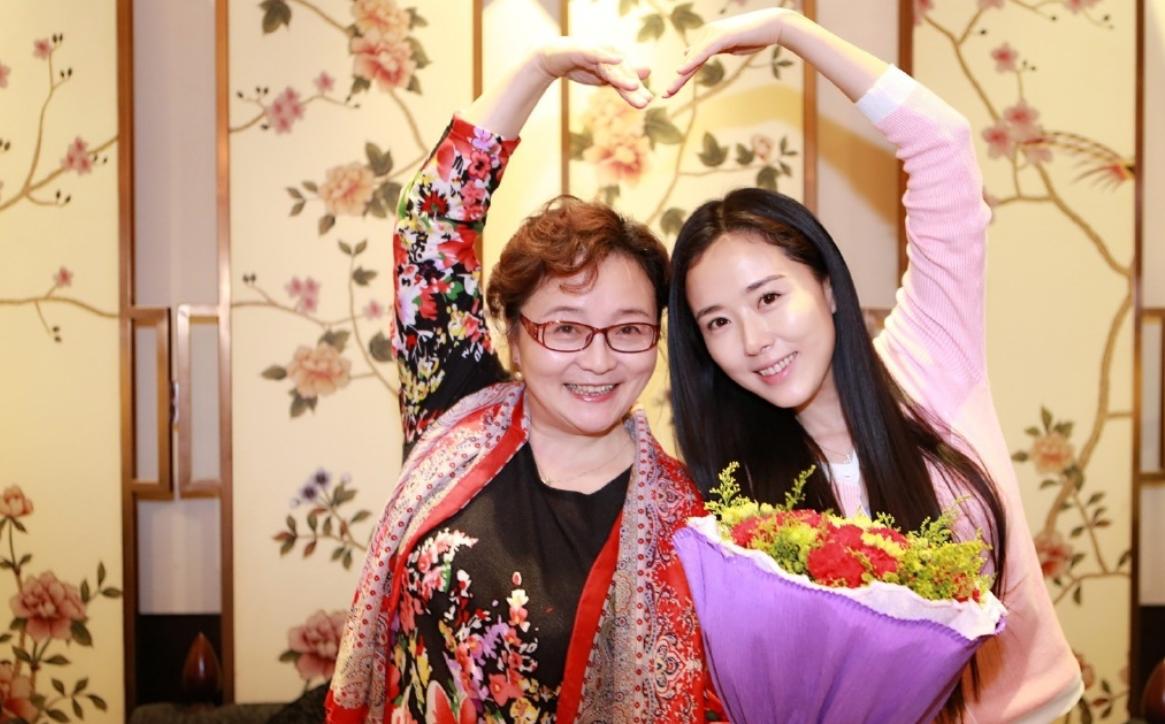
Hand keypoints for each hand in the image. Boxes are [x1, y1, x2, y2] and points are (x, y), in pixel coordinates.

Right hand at [534, 38, 652, 107]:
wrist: (554, 58)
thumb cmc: (580, 66)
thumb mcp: (603, 76)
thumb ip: (621, 80)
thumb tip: (644, 78)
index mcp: (614, 63)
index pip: (626, 80)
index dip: (637, 91)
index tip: (648, 101)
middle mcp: (609, 55)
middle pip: (622, 75)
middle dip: (632, 88)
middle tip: (646, 101)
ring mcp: (597, 52)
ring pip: (611, 68)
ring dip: (622, 77)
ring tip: (634, 85)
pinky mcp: (584, 50)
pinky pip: (596, 54)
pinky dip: (606, 57)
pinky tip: (618, 59)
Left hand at [662, 8, 795, 98]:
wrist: (772, 26)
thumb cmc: (754, 37)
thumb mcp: (730, 47)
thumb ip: (714, 50)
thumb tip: (699, 54)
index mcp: (708, 38)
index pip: (691, 61)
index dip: (682, 78)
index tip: (670, 93)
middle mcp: (707, 34)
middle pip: (689, 61)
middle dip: (678, 80)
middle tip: (665, 95)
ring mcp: (713, 33)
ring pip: (694, 58)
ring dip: (682, 75)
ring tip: (670, 89)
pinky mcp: (722, 35)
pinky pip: (704, 51)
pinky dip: (692, 61)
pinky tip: (681, 70)